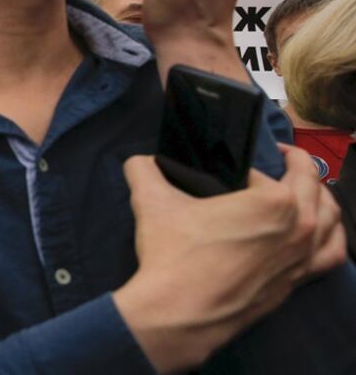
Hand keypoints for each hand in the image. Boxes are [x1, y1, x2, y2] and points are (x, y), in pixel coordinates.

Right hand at [113, 151, 345, 372]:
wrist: (178, 313)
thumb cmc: (172, 255)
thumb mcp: (151, 202)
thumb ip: (144, 170)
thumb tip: (139, 161)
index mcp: (273, 200)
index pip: (263, 171)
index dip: (242, 166)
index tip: (225, 171)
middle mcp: (299, 226)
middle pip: (307, 185)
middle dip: (291, 167)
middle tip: (272, 160)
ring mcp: (303, 256)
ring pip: (330, 216)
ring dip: (319, 195)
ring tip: (300, 189)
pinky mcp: (298, 281)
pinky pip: (332, 253)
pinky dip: (331, 235)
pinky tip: (318, 230)